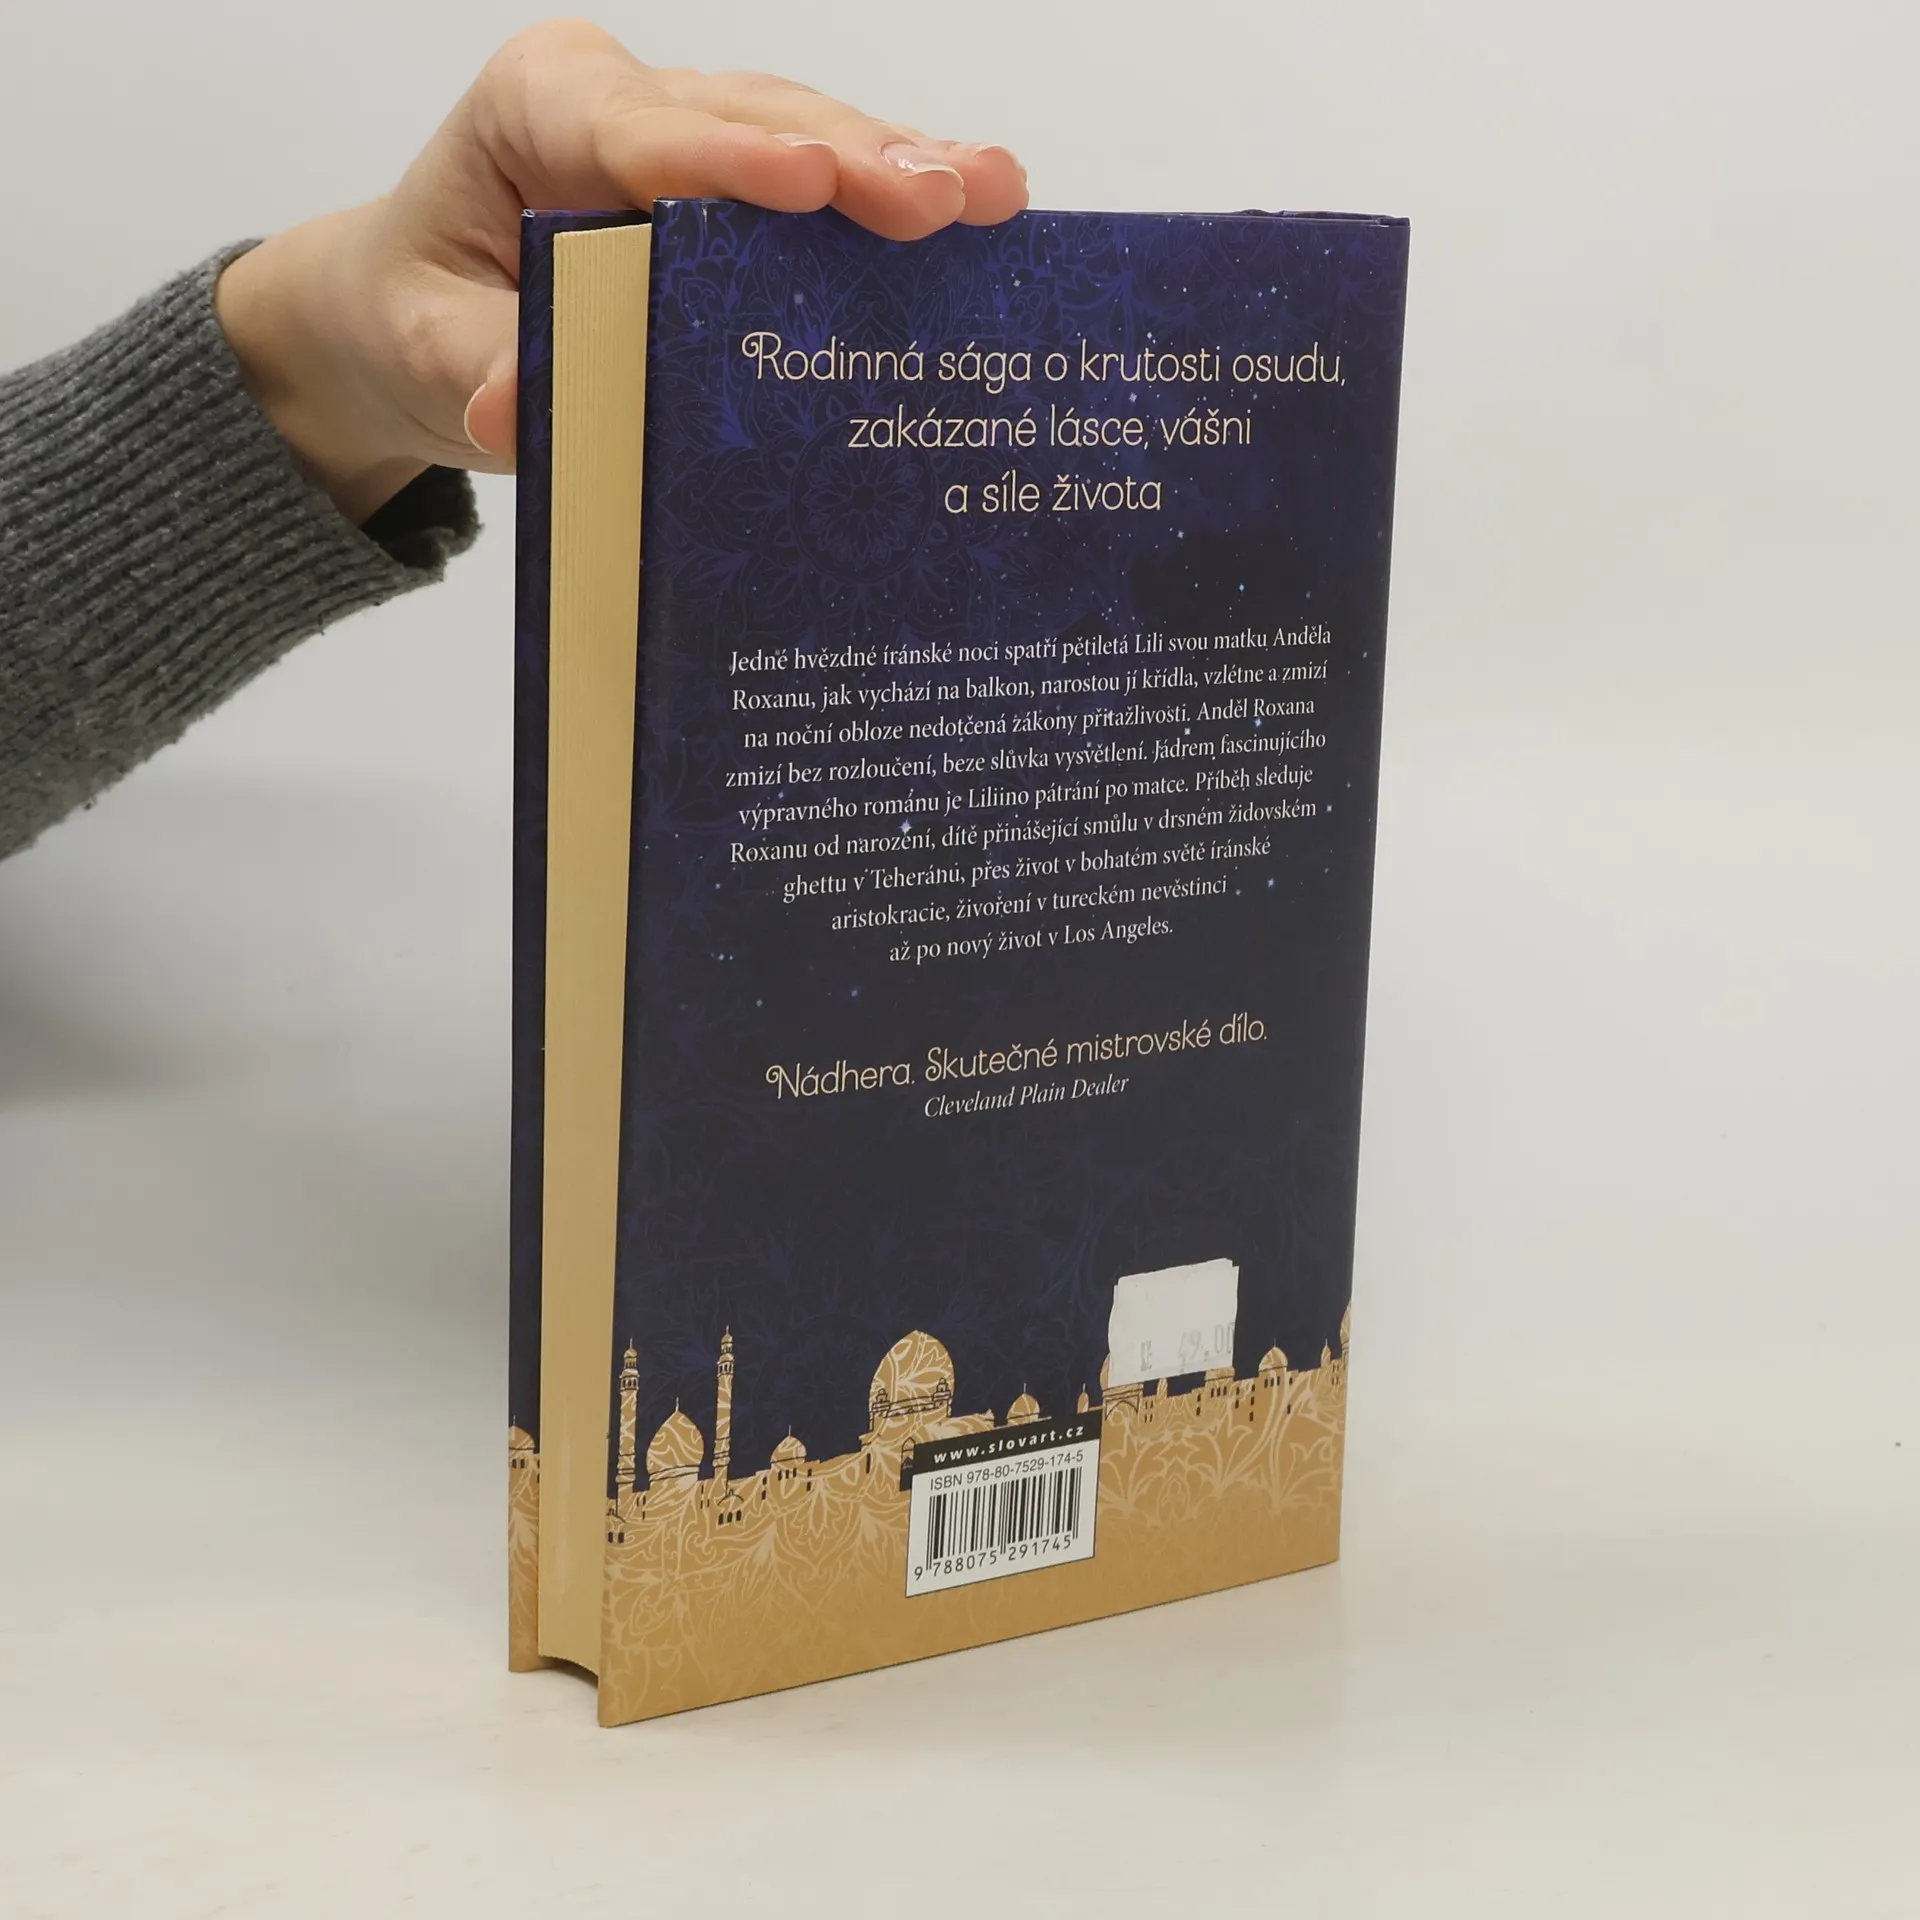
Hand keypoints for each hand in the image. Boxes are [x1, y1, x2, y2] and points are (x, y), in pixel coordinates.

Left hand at [215, 19, 1028, 522]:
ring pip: (808, 134)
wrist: (427, 321)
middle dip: (854, 157)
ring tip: (992, 196)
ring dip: (904, 165)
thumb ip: (477, 371)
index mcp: (538, 111)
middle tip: (942, 198)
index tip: (807, 183)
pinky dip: (900, 196)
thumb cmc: (426, 318)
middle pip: (752, 120)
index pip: (641, 132)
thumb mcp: (427, 353)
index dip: (729, 157)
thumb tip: (518, 409)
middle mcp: (628, 108)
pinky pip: (826, 184)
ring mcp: (696, 139)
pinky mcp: (740, 189)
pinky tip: (982, 210)